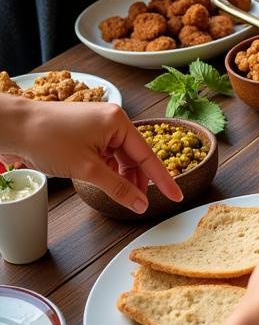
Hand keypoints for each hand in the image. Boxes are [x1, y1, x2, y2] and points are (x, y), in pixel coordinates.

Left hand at [0, 101, 180, 213]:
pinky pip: (106, 154)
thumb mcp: (87, 169)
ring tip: (119, 195)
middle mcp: (112, 120)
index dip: (163, 179)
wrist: (12, 126)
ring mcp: (99, 125)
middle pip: (135, 157)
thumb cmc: (47, 138)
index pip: (148, 156)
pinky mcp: (86, 132)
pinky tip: (103, 181)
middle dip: (136, 181)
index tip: (177, 196)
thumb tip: (140, 204)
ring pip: (119, 157)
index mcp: (119, 122)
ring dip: (120, 176)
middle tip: (138, 203)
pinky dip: (107, 169)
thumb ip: (118, 187)